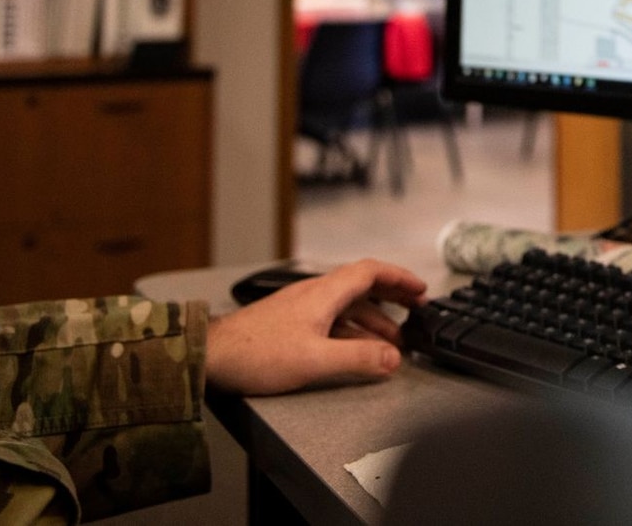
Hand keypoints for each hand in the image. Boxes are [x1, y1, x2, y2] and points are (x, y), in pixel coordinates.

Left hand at [206, 258, 427, 395]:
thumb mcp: (314, 360)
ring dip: (374, 319)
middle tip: (415, 308)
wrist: (211, 356)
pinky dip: (353, 330)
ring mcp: (300, 309)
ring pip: (347, 306)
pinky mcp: (290, 325)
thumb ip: (357, 358)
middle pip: (362, 286)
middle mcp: (314, 295)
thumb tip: (393, 358)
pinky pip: (332, 320)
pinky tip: (356, 349)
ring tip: (392, 341)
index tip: (420, 289)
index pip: (370, 272)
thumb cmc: (254, 353)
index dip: (399, 277)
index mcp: (323, 294)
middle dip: (392, 296)